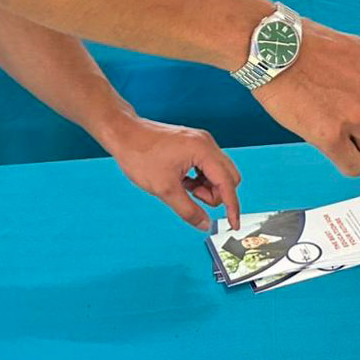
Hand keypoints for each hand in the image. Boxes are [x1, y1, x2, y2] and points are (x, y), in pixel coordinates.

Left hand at [109, 116, 241, 229]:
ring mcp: (200, 141)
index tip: (233, 224)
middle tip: (193, 199)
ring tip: (183, 188)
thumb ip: (188, 210)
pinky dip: (200, 178)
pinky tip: (182, 181)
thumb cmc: (141, 156)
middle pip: (228, 176)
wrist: (125, 134)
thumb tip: (205, 224)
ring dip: (206, 187)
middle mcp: (206, 143)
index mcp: (203, 150)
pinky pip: (207, 166)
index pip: (227, 183)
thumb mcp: (165, 189)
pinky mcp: (193, 143)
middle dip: (215, 194)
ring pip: (218, 172)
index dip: (232, 206)